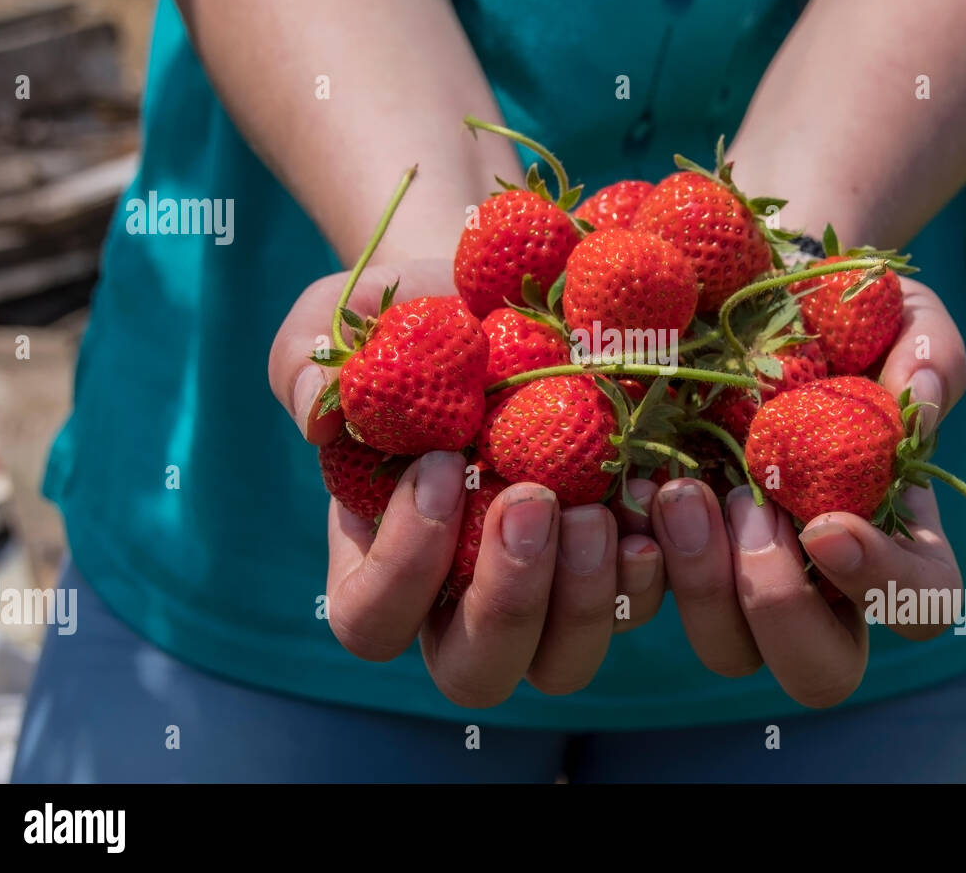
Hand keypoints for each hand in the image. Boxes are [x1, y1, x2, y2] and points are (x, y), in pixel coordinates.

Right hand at [268, 267, 667, 705]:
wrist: (510, 294)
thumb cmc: (414, 315)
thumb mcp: (344, 321)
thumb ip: (308, 364)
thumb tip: (320, 418)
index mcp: (384, 553)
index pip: (372, 620)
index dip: (404, 567)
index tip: (440, 465)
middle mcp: (464, 592)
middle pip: (475, 671)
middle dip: (505, 602)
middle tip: (530, 503)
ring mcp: (548, 587)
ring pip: (562, 662)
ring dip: (583, 600)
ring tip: (598, 510)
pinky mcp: (616, 559)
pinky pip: (638, 604)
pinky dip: (650, 569)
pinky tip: (656, 502)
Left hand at [637, 276, 965, 707]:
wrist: (746, 285)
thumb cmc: (841, 310)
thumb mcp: (904, 313)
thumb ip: (933, 353)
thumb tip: (920, 395)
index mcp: (890, 530)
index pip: (920, 604)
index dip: (884, 586)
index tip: (825, 523)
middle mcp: (816, 574)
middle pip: (820, 671)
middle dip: (780, 608)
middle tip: (750, 510)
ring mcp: (738, 569)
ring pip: (729, 651)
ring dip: (703, 585)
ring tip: (681, 490)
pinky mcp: (666, 547)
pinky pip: (647, 601)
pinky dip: (633, 565)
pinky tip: (622, 498)